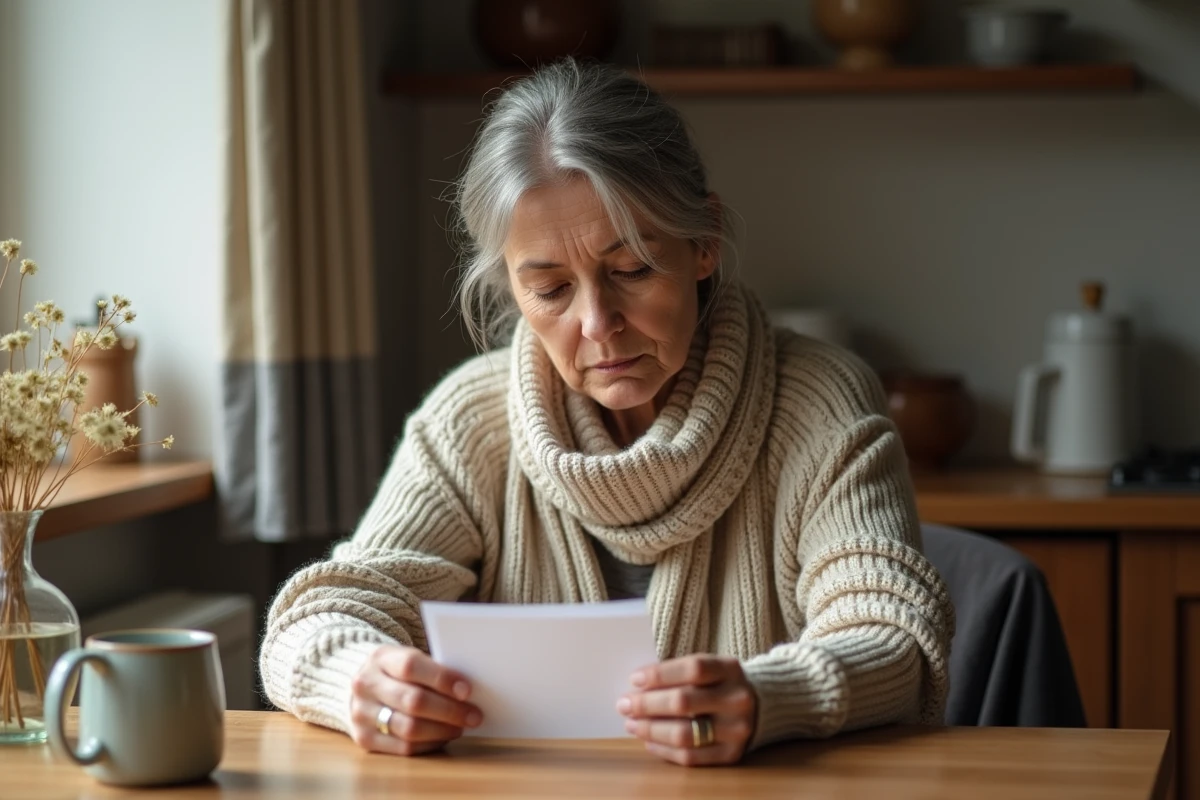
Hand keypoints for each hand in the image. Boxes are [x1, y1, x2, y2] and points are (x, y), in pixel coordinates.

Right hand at [349, 645, 482, 754]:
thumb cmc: (397, 672)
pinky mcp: (363, 738)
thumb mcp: (407, 659)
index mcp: (380, 658)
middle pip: (413, 701)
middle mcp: (366, 685)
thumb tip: (467, 691)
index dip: (442, 679)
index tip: (467, 690)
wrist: (362, 687)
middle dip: (450, 710)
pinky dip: (429, 744)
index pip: (411, 666)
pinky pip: (403, 748)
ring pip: (409, 728)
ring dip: (442, 730)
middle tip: (474, 715)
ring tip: (460, 727)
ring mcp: (361, 713)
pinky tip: (442, 738)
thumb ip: (432, 670)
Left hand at [617, 655, 756, 766]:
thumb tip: (636, 688)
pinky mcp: (732, 754)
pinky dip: (663, 749)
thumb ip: (678, 673)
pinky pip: (690, 756)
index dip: (660, 674)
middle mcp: (737, 699)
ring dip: (650, 729)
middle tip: (624, 704)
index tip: (634, 679)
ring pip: (684, 734)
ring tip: (632, 724)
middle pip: (684, 702)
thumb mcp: (709, 667)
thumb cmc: (719, 683)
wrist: (759, 705)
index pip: (693, 669)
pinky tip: (649, 741)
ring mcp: (737, 729)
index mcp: (730, 669)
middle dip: (646, 704)